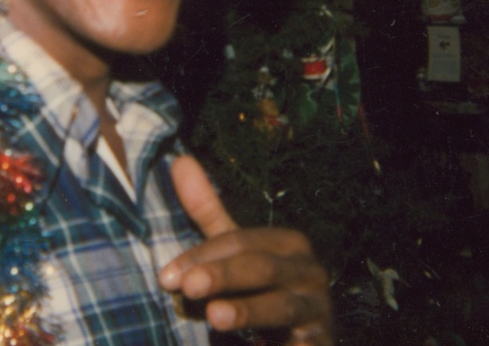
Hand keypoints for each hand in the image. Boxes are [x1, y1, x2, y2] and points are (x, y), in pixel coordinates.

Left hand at [159, 155, 332, 345]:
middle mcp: (309, 270)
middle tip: (186, 287)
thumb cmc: (259, 292)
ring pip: (281, 306)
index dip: (203, 256)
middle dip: (222, 276)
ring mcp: (318, 309)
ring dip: (247, 310)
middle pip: (261, 267)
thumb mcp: (232, 251)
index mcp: (288, 243)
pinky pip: (300, 341)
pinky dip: (279, 342)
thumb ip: (207, 211)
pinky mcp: (321, 343)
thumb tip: (180, 160)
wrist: (299, 344)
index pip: (240, 241)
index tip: (167, 276)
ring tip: (213, 316)